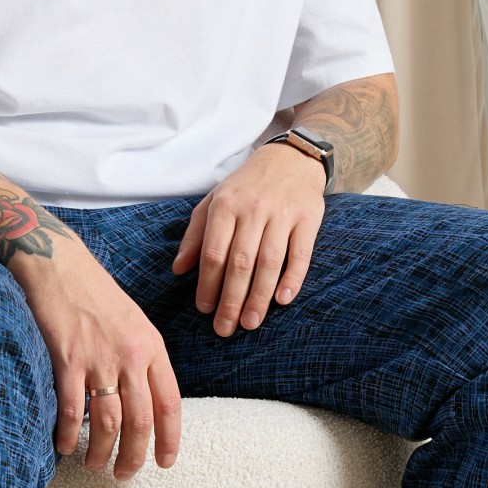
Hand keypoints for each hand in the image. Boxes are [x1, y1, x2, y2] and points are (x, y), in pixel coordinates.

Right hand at [11, 238, 181, 478]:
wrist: (58, 265)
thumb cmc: (95, 294)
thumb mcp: (133, 323)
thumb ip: (143, 360)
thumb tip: (147, 401)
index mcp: (152, 347)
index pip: (170, 403)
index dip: (170, 439)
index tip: (165, 463)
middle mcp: (130, 356)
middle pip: (140, 421)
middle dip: (134, 456)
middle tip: (124, 475)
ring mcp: (98, 359)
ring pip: (107, 422)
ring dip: (101, 452)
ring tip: (95, 465)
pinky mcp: (66, 360)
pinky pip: (70, 410)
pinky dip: (67, 434)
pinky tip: (63, 446)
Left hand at [171, 141, 324, 334]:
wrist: (291, 159)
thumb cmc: (247, 186)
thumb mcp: (214, 201)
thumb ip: (195, 235)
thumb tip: (179, 269)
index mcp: (225, 206)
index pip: (214, 253)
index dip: (207, 284)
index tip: (204, 309)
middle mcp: (252, 209)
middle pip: (240, 263)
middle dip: (230, 300)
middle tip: (224, 328)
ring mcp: (282, 214)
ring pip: (269, 262)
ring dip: (259, 296)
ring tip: (250, 323)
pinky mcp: (308, 218)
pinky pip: (300, 253)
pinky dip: (292, 278)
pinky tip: (283, 300)